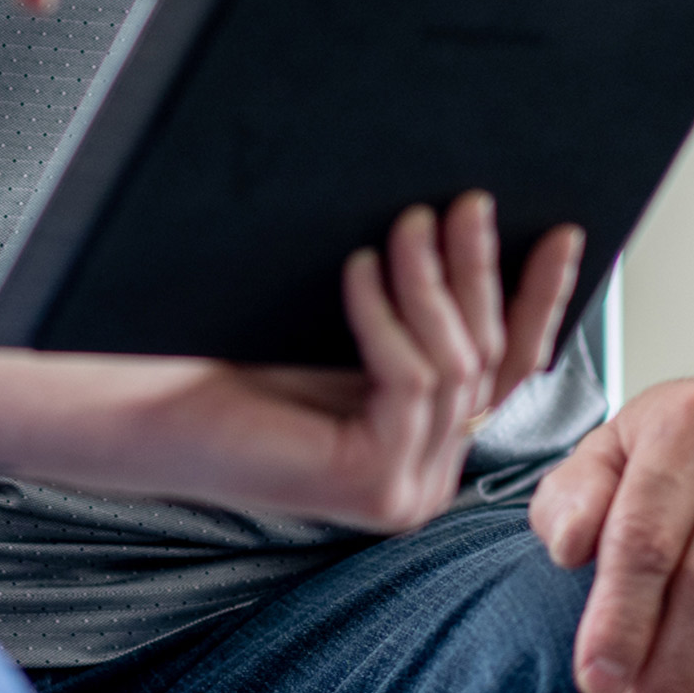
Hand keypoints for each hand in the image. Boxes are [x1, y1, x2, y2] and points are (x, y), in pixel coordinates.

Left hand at [0, 196, 586, 532]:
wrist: (132, 404)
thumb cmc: (222, 355)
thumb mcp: (343, 323)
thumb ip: (412, 307)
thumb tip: (471, 221)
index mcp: (422, 442)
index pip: (507, 367)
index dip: (538, 297)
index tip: (560, 229)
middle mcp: (425, 478)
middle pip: (488, 361)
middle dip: (481, 273)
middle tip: (469, 201)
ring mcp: (405, 491)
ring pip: (453, 367)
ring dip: (431, 283)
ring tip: (405, 221)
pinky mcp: (374, 488)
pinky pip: (409, 381)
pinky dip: (385, 317)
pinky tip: (356, 269)